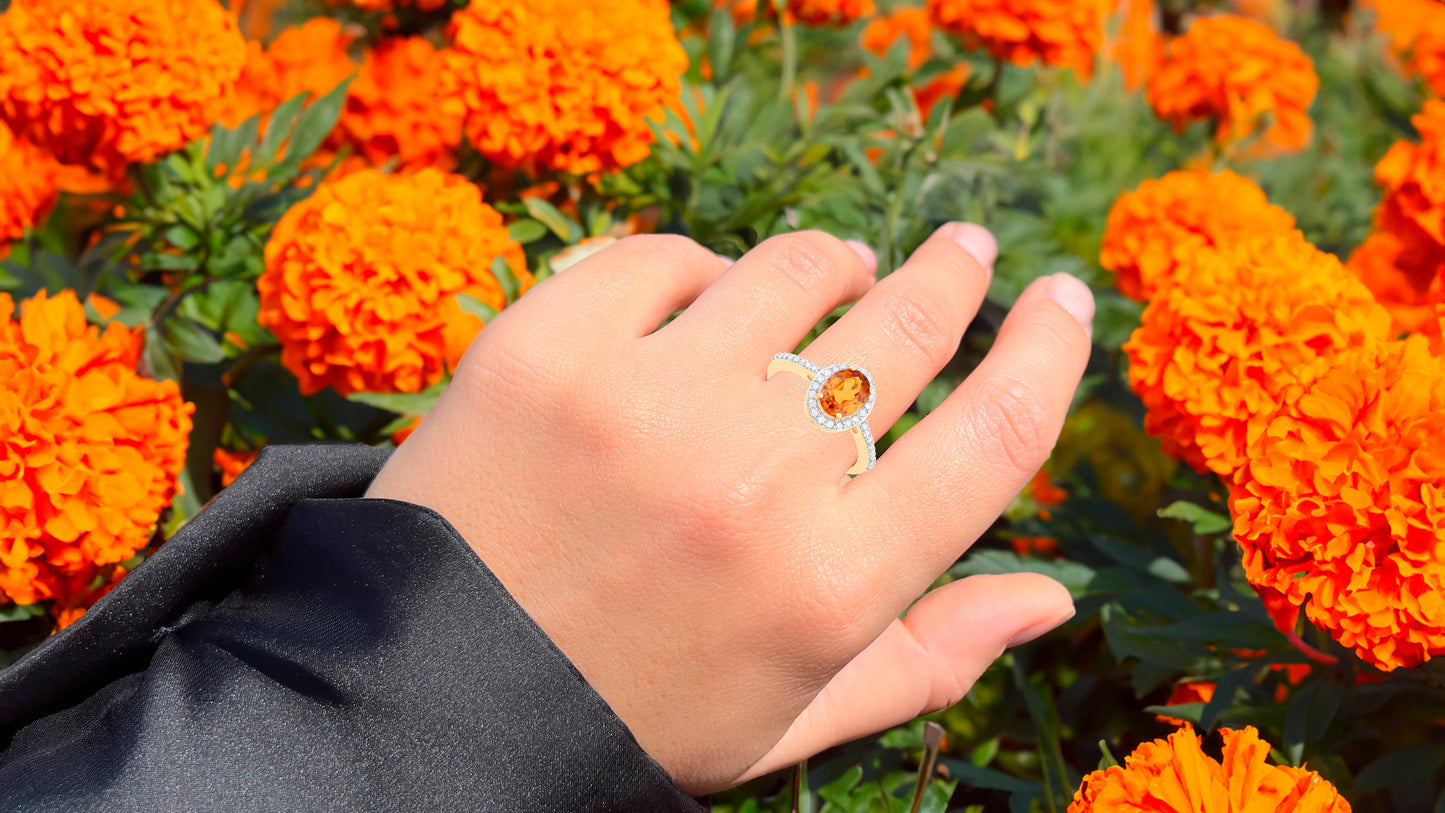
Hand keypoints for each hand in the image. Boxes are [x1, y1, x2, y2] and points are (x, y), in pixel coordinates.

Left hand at [365, 224, 1093, 794]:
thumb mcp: (791, 715)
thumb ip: (927, 657)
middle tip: (964, 250)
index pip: (996, 439)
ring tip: (837, 272)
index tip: (1067, 303)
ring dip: (833, 264)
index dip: (1050, 355)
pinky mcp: (545, 348)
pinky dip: (696, 271)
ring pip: (796, 271)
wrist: (434, 691)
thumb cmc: (631, 710)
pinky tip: (699, 300)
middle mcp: (754, 485)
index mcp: (830, 585)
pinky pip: (665, 257)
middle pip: (907, 328)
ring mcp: (646, 403)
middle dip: (955, 274)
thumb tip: (1049, 595)